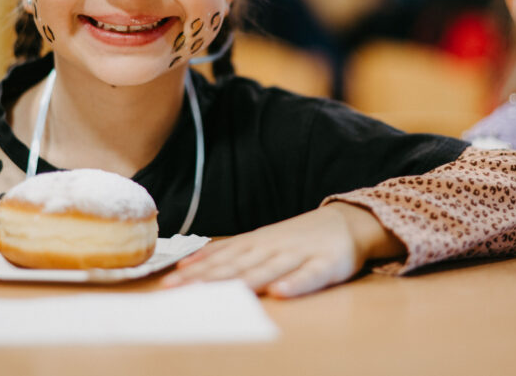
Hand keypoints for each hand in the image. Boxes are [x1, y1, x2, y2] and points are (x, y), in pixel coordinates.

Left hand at [161, 202, 404, 297]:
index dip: (195, 271)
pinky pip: (309, 277)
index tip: (168, 283)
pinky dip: (295, 284)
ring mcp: (299, 255)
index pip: (221, 258)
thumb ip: (229, 252)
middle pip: (237, 265)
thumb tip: (190, 263)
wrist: (347, 221)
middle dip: (208, 279)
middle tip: (181, 290)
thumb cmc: (298, 236)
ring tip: (222, 293)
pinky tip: (280, 293)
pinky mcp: (325, 265)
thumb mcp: (261, 240)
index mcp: (257, 242)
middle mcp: (273, 247)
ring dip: (244, 282)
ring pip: (268, 270)